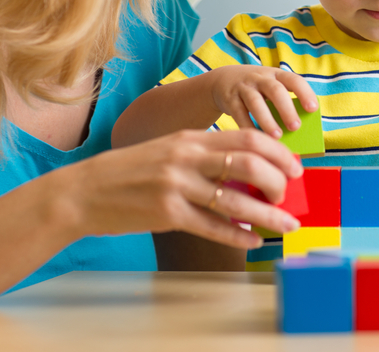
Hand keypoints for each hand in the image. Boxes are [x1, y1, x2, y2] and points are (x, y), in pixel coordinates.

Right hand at [63, 129, 302, 248]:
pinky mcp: (167, 214)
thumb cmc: (131, 172)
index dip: (277, 153)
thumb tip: (247, 170)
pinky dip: (238, 235)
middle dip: (277, 180)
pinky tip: (253, 240)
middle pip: (248, 163)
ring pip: (235, 199)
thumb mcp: (169, 152)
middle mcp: (186, 158)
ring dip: (268, 214)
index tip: (294, 167)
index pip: (246, 138)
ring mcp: (176, 186)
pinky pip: (212, 227)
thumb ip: (204, 156)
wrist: (85, 191)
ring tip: (286, 224)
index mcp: (190, 138)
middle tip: (289, 194)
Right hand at [208, 65, 317, 138]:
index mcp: (276, 74)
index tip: (313, 109)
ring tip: (277, 136)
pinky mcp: (230, 98)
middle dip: (287, 109)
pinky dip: (247, 126)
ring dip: (267, 120)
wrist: (223, 81)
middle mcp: (260, 78)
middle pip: (275, 90)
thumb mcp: (270, 88)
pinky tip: (256, 138)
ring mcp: (244, 87)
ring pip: (256, 102)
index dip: (304, 93)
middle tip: (296, 127)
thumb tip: (298, 129)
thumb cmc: (257, 90)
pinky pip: (239, 113)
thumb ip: (283, 102)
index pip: (294, 80)